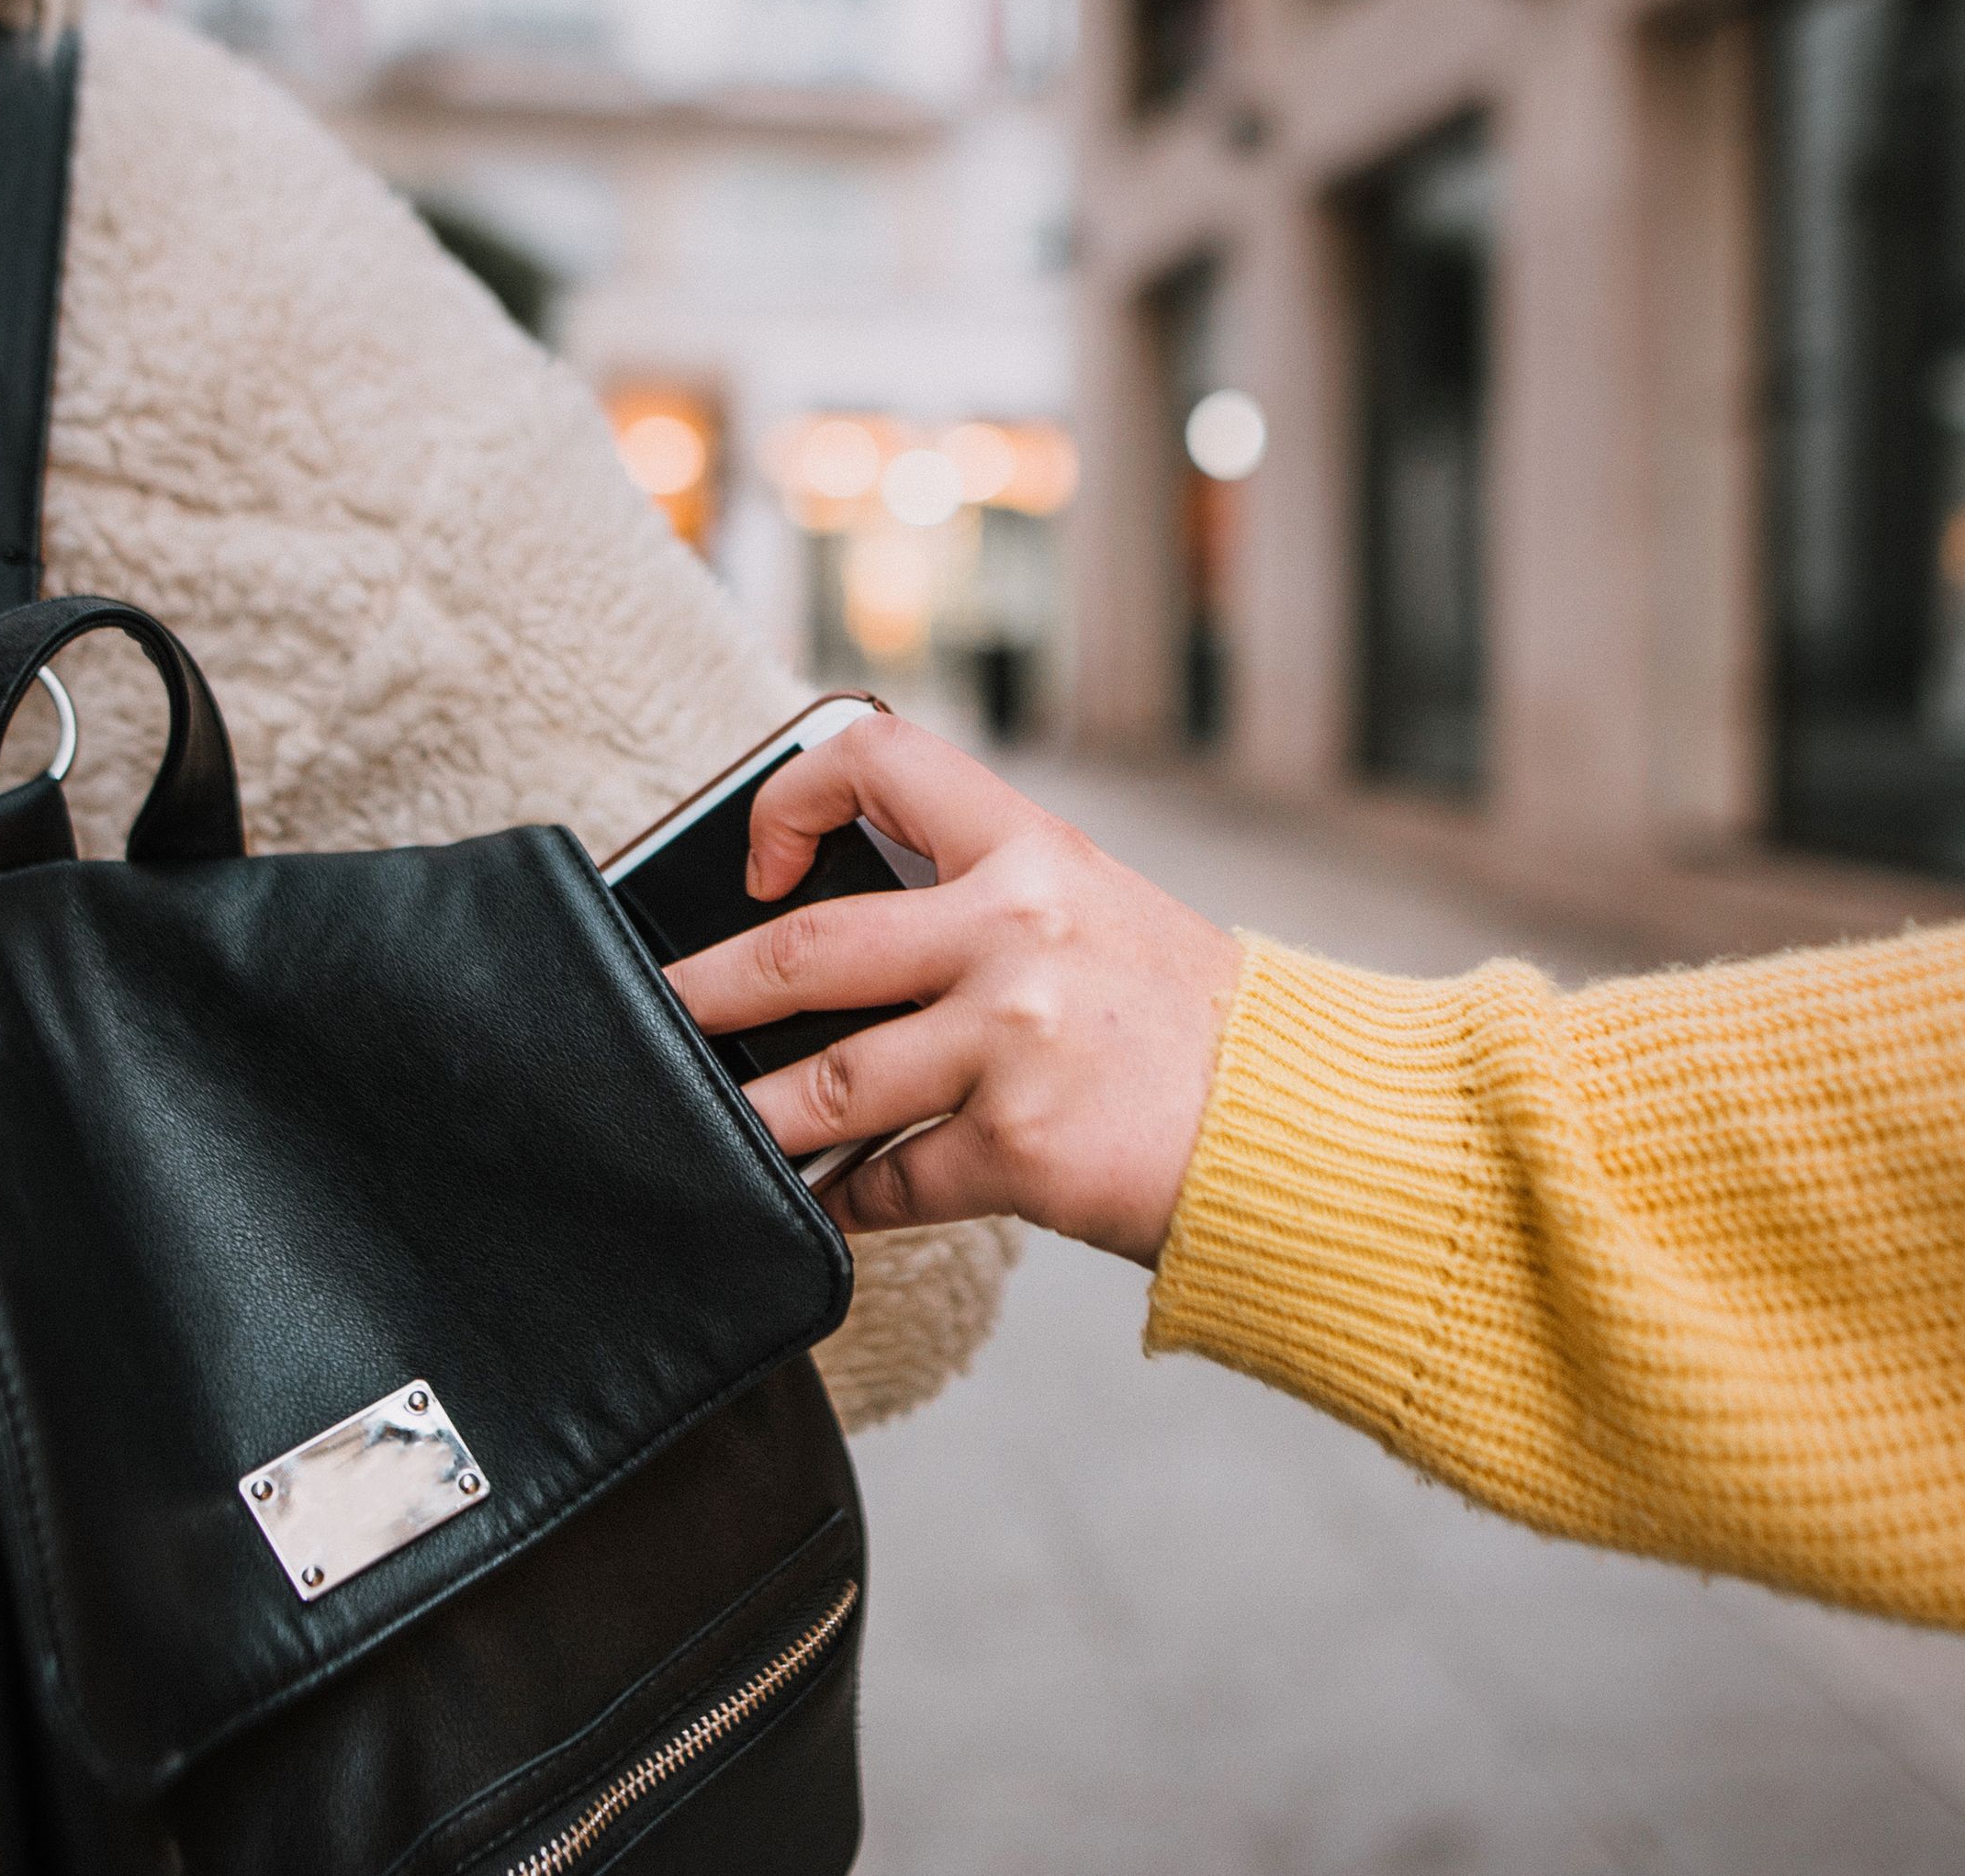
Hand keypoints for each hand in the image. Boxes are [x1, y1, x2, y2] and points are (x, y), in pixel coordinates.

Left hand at [663, 716, 1238, 1264]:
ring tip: (709, 1126)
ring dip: (753, 1113)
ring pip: (826, 1082)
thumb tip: (846, 950)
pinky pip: (891, 1181)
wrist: (1304, 1126)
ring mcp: (1012, 1041)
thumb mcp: (1098, 914)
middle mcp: (1014, 930)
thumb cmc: (1194, 1025)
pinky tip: (830, 1205)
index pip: (882, 760)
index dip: (792, 798)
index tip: (760, 864)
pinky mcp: (1017, 1148)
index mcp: (1032, 851)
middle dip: (707, 987)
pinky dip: (847, 1200)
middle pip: (806, 948)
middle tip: (660, 1010)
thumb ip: (985, 909)